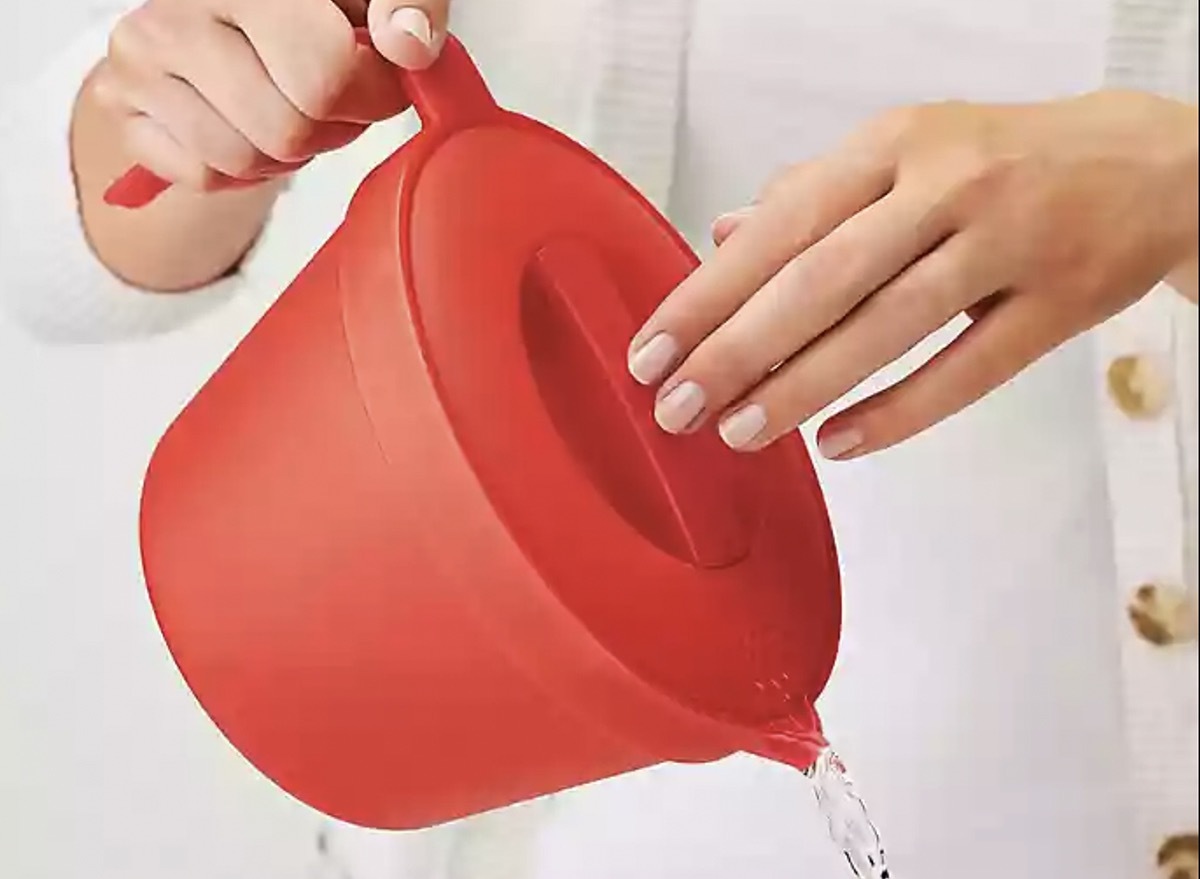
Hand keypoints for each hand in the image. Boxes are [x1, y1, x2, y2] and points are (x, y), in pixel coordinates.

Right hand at [91, 0, 451, 193]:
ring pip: (242, 160)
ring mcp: (136, 59)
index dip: (372, 98)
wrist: (224, 8)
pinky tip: (248, 123)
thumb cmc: (308, 7)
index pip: (324, 77)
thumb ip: (406, 2)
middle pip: (286, 130)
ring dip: (285, 154)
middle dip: (329, 130)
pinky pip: (203, 176)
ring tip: (289, 107)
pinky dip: (240, 169)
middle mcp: (174, 12)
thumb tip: (408, 46)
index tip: (379, 84)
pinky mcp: (116, 102)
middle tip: (335, 100)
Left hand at [627, 91, 1198, 458]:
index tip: (652, 352)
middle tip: (677, 408)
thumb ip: (810, 195)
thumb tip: (722, 238)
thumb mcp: (902, 151)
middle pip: (822, 280)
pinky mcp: (1060, 303)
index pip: (779, 226)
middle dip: (737, 351)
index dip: (708, 295)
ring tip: (738, 433)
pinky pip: (968, 370)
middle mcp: (946, 185)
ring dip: (803, 388)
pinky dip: (898, 413)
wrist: (1151, 163)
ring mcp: (1008, 242)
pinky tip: (838, 445)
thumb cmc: (1003, 160)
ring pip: (888, 327)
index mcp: (893, 144)